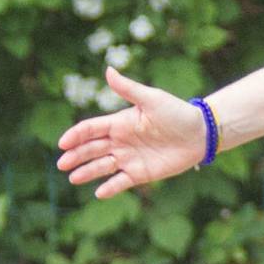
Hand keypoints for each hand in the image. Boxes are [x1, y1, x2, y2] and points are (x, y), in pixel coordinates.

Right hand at [54, 67, 207, 198]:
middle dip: (76, 156)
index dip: (76, 135)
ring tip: (73, 178)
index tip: (63, 143)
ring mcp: (129, 158)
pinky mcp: (141, 173)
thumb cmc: (177, 112)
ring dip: (87, 172)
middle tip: (62, 164)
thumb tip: (108, 70)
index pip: (91, 129)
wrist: (200, 133)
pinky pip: (121, 182)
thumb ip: (128, 89)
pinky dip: (110, 188)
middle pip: (92, 149)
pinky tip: (98, 193)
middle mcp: (120, 141)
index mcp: (119, 122)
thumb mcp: (151, 99)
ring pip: (102, 166)